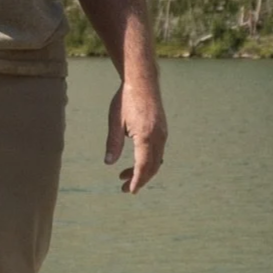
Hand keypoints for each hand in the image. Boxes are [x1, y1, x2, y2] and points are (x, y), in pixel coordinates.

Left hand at [105, 76, 166, 193]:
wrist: (143, 81)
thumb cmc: (126, 99)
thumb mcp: (115, 121)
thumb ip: (113, 143)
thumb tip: (109, 163)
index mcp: (146, 136)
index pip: (143, 166)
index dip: (137, 180)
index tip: (130, 191)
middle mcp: (158, 137)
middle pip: (152, 167)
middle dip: (140, 180)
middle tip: (124, 188)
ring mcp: (163, 134)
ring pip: (156, 160)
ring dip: (144, 171)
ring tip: (125, 175)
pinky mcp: (163, 130)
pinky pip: (158, 152)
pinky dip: (149, 161)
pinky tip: (136, 162)